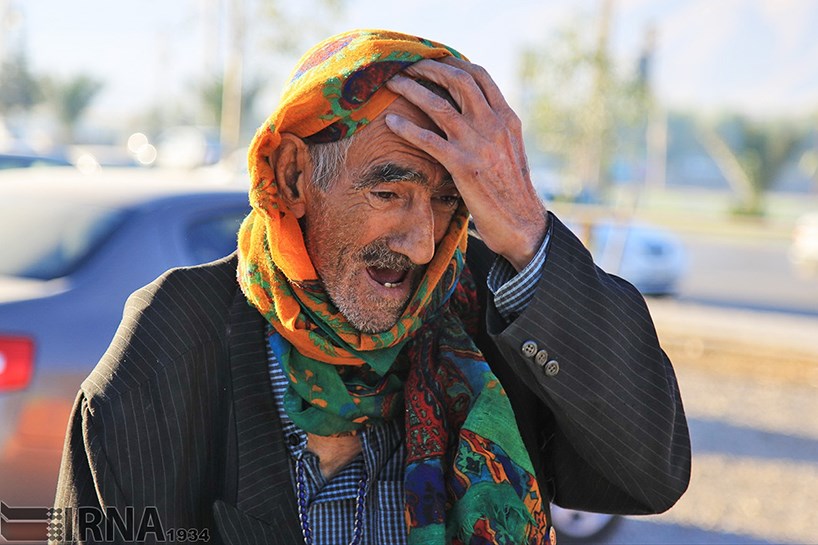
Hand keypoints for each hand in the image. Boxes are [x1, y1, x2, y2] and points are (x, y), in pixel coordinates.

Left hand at [384, 57, 546, 271]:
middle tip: (408, 66)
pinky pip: (428, 140)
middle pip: (458, 81)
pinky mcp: (463, 166)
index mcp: (507, 118)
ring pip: (438, 105)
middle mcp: (494, 125)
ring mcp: (478, 144)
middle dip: (429, 68)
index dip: (453, 63)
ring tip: (393, 84)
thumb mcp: (509, 150)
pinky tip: (391, 121)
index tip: (432, 61)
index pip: (480, 76)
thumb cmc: (512, 191)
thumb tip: (473, 114)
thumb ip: (494, 129)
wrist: (522, 223)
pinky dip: (406, 128)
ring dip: (411, 89)